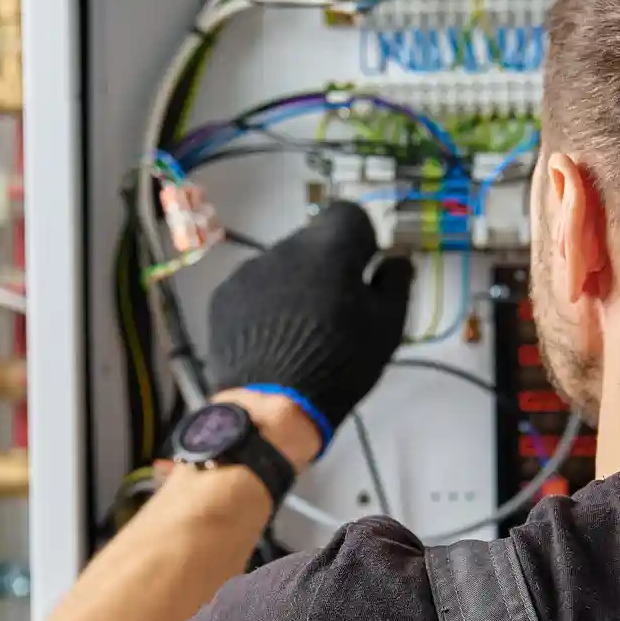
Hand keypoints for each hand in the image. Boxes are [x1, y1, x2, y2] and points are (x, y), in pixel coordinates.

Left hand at [206, 203, 413, 446]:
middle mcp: (285, 246)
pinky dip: (265, 303)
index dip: (360, 239)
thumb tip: (395, 257)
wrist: (274, 407)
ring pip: (281, 264)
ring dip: (294, 284)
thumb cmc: (341, 363)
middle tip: (333, 309)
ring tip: (299, 330)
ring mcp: (249, 270)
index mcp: (330, 246)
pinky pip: (253, 287)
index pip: (348, 213)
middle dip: (326, 265)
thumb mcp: (387, 326)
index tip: (363, 271)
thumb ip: (395, 281)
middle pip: (312, 240)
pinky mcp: (224, 296)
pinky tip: (271, 338)